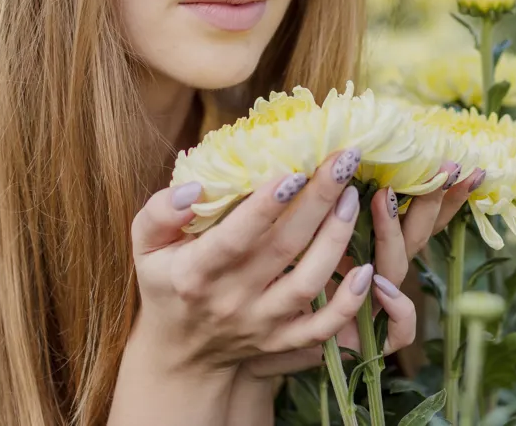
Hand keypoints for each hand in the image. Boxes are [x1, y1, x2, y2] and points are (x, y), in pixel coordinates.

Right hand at [126, 148, 378, 377]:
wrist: (181, 353)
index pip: (235, 236)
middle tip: (343, 161)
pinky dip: (349, 303)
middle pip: (283, 248)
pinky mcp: (284, 341)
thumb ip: (160, 213)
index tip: (294, 170)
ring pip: (308, 283)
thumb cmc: (168, 282)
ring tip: (352, 197)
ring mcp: (262, 323)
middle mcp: (232, 299)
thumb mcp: (146, 246)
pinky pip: (323, 328)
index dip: (265, 206)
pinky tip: (368, 269)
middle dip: (318, 200)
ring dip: (336, 239)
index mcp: (196, 272)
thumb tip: (193, 189)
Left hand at [238, 163, 482, 378]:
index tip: (459, 159)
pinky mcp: (366, 342)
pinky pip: (399, 330)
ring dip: (393, 233)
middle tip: (440, 166)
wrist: (250, 347)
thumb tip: (318, 148)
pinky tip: (378, 285)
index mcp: (365, 245)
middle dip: (432, 200)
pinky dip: (397, 309)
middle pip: (416, 234)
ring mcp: (374, 307)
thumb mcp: (290, 234)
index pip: (412, 213)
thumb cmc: (268, 283)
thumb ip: (309, 200)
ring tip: (382, 199)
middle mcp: (377, 273)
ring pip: (399, 269)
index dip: (440, 190)